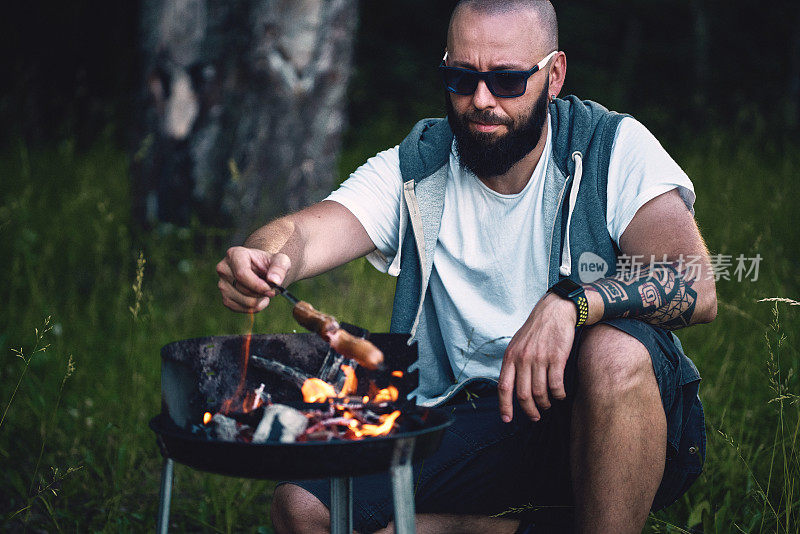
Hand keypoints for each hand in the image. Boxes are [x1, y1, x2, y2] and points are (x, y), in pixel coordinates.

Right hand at [216, 247, 290, 312]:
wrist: (265, 272)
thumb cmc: (271, 264)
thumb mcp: (281, 261)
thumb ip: (280, 268)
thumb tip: (274, 280)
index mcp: (235, 254)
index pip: (241, 274)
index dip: (258, 285)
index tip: (271, 289)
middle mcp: (224, 268)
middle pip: (242, 288)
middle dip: (261, 293)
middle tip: (271, 290)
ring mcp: (222, 284)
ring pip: (242, 301)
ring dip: (259, 301)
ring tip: (265, 292)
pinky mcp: (225, 298)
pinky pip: (239, 309)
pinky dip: (253, 308)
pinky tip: (259, 299)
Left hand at [498, 292, 576, 421]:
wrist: (555, 312)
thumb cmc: (536, 330)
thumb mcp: (517, 344)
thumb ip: (512, 364)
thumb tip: (509, 387)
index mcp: (510, 356)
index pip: (503, 387)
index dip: (504, 406)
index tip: (507, 420)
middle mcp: (523, 359)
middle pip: (523, 395)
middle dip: (529, 411)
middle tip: (535, 417)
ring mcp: (539, 358)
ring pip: (540, 393)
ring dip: (545, 403)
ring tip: (548, 404)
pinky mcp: (556, 358)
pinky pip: (556, 385)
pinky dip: (558, 395)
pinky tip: (560, 395)